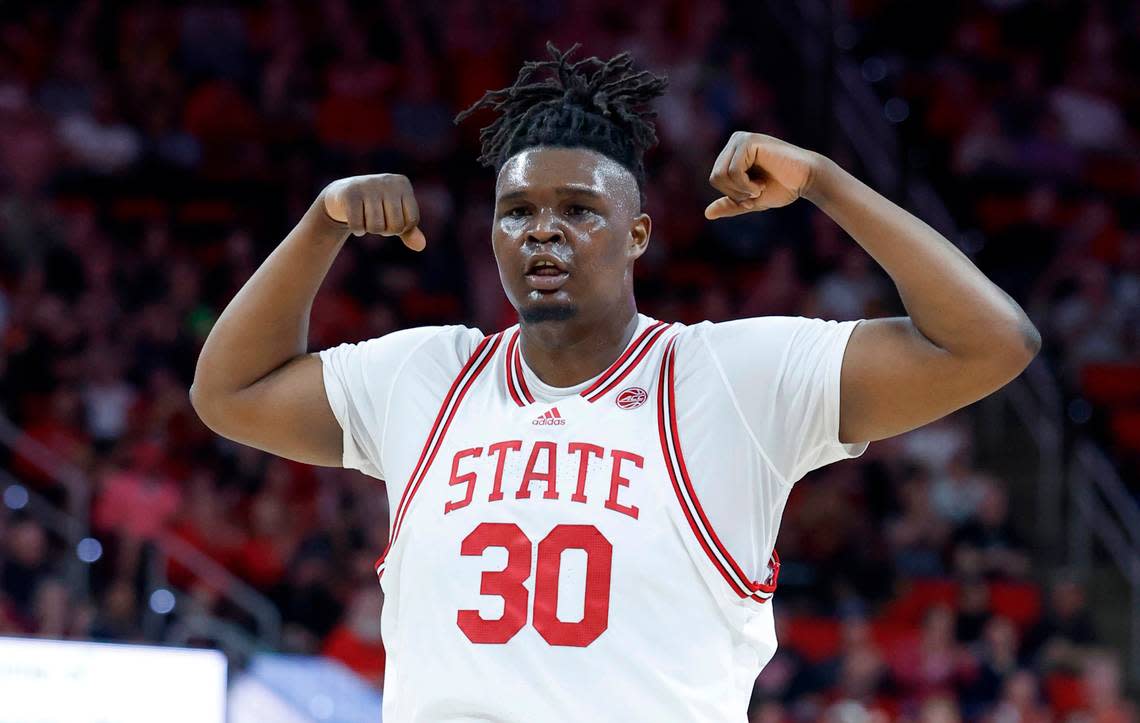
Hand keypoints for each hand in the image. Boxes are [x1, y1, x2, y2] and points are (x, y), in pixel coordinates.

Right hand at [321, 174, 426, 250]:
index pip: (412, 221)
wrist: (342, 194)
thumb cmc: (376, 206)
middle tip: (377, 220)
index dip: (401, 228)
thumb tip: (421, 246)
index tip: (391, 219)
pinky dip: (358, 230)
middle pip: (395, 226)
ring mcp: (368, 186)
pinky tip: (355, 222)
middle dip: (386, 231)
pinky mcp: (350, 194)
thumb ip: (409, 231)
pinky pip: (359, 226)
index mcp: (403, 184)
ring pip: (377, 227)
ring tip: (366, 218)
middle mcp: (387, 181)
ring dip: (370, 230)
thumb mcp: (395, 216)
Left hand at [704, 132, 822, 219]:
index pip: (715, 179)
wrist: (807, 179)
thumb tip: (707, 214)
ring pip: (721, 175)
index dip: (733, 194)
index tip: (754, 193)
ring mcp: (741, 139)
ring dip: (741, 190)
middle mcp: (735, 142)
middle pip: (715, 177)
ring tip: (760, 186)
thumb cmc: (783, 188)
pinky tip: (761, 183)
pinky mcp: (748, 141)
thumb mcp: (751, 200)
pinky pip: (732, 172)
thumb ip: (730, 204)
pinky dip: (746, 185)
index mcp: (733, 153)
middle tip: (757, 191)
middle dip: (735, 193)